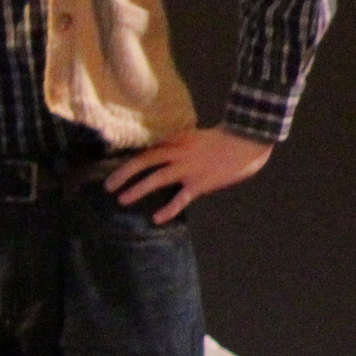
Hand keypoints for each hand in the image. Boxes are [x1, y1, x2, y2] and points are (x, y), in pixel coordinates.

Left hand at [106, 128, 271, 223]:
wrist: (248, 140)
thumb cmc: (222, 138)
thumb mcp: (194, 136)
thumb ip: (177, 144)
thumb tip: (159, 151)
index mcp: (175, 139)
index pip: (146, 147)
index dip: (127, 157)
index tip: (110, 165)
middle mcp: (178, 152)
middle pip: (144, 161)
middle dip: (124, 174)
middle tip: (108, 186)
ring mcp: (189, 167)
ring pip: (157, 178)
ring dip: (137, 189)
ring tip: (122, 199)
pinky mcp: (200, 182)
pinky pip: (181, 198)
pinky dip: (168, 209)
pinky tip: (157, 219)